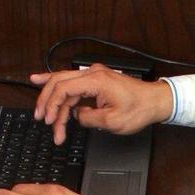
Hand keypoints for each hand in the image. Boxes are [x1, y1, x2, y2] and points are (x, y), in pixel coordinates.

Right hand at [30, 64, 173, 143]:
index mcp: (96, 81)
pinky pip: (71, 82)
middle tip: (39, 117)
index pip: (64, 89)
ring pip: (63, 82)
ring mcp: (93, 75)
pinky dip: (57, 87)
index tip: (48, 120)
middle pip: (58, 81)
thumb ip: (88, 118)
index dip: (52, 106)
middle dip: (46, 100)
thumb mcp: (112, 121)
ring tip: (42, 113)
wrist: (155, 101)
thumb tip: (75, 116)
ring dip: (53, 100)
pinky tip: (42, 82)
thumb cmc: (139, 109)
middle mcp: (92, 74)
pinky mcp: (96, 81)